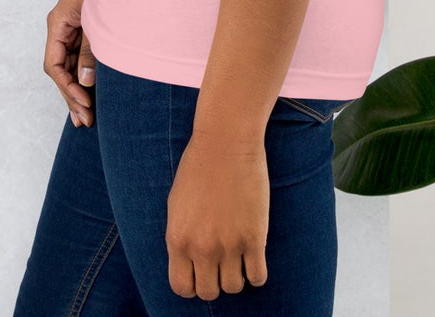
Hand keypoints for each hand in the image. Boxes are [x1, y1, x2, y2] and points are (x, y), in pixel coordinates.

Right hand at [43, 0, 95, 126]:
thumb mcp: (98, 20)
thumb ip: (91, 51)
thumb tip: (84, 82)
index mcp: (58, 22)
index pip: (53, 65)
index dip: (67, 87)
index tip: (85, 102)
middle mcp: (61, 27)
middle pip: (60, 69)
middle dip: (72, 95)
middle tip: (86, 121)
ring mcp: (72, 28)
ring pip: (69, 65)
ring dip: (78, 89)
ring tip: (87, 118)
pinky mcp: (85, 28)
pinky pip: (80, 57)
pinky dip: (86, 74)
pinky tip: (93, 93)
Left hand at [166, 132, 269, 298]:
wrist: (226, 142)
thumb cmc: (199, 165)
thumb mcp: (177, 204)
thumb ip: (181, 236)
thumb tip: (189, 261)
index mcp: (178, 239)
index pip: (182, 287)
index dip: (193, 284)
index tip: (201, 272)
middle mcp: (201, 247)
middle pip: (209, 292)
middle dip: (215, 281)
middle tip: (222, 263)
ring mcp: (229, 245)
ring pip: (234, 287)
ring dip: (237, 276)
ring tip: (239, 256)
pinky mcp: (254, 238)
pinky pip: (258, 277)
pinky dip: (257, 273)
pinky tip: (255, 256)